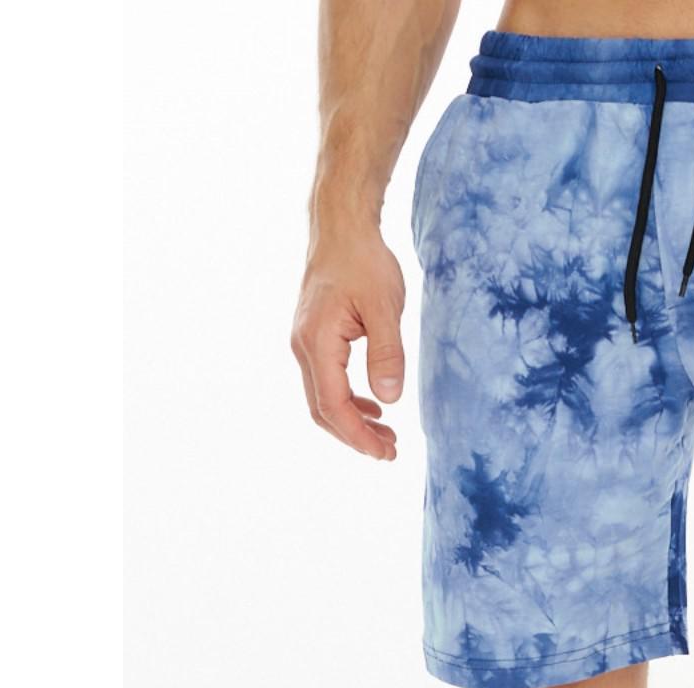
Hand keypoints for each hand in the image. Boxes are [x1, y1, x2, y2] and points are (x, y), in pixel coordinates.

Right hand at [291, 231, 405, 460]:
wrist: (341, 228)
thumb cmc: (363, 261)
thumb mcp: (384, 307)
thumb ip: (387, 353)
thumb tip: (389, 398)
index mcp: (316, 342)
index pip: (333, 406)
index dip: (358, 436)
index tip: (386, 453)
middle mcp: (303, 346)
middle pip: (323, 410)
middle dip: (355, 436)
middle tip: (390, 451)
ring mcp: (305, 343)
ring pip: (323, 398)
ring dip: (353, 421)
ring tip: (387, 435)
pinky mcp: (314, 338)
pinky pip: (326, 381)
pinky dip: (348, 401)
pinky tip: (373, 406)